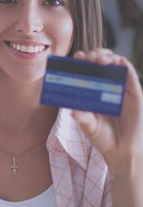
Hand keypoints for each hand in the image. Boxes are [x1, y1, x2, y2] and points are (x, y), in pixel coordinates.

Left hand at [71, 49, 142, 176]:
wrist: (121, 151)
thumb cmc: (103, 137)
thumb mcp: (89, 127)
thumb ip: (83, 119)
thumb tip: (72, 112)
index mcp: (93, 91)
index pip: (87, 71)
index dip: (82, 62)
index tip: (76, 57)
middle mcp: (107, 87)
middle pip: (102, 64)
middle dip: (95, 56)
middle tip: (88, 57)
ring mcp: (121, 89)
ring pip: (116, 66)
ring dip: (108, 58)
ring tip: (100, 59)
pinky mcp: (134, 95)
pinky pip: (131, 77)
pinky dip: (126, 68)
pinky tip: (120, 62)